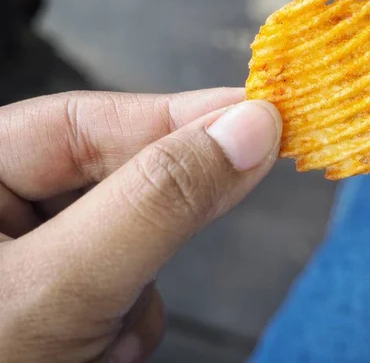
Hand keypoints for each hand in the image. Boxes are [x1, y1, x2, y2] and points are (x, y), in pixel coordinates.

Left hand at [0, 88, 281, 361]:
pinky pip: (117, 287)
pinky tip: (106, 352)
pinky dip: (126, 319)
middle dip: (158, 218)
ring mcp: (28, 260)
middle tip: (229, 199)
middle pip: (107, 181)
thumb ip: (158, 203)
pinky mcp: (57, 300)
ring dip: (137, 285)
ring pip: (123, 240)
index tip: (257, 114)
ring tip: (110, 340)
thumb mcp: (63, 289)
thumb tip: (249, 131)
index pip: (84, 121)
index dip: (176, 115)